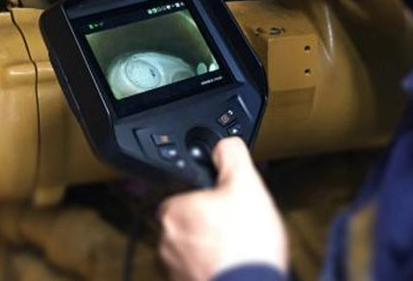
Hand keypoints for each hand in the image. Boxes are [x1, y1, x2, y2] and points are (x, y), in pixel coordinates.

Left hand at [158, 137, 287, 280]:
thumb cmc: (246, 246)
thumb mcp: (246, 184)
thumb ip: (231, 155)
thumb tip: (225, 144)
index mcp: (173, 210)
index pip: (184, 194)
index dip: (208, 196)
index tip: (225, 204)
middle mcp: (166, 241)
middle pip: (190, 222)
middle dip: (211, 223)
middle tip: (237, 227)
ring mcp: (174, 268)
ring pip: (194, 249)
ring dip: (212, 248)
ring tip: (238, 249)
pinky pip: (199, 271)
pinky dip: (214, 268)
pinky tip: (234, 266)